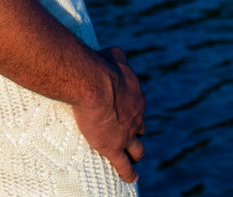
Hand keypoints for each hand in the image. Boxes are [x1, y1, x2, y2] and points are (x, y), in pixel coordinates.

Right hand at [72, 47, 145, 183]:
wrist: (92, 83)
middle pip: (141, 128)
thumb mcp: (114, 54)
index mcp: (136, 96)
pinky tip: (131, 178)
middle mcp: (136, 116)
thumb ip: (119, 56)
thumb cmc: (99, 66)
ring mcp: (126, 133)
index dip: (133, 109)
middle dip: (136, 131)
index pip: (137, 105)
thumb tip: (119, 53)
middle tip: (129, 135)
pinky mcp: (113, 147)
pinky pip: (124, 165)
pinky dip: (128, 173)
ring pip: (137, 149)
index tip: (126, 111)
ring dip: (136, 153)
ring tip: (133, 158)